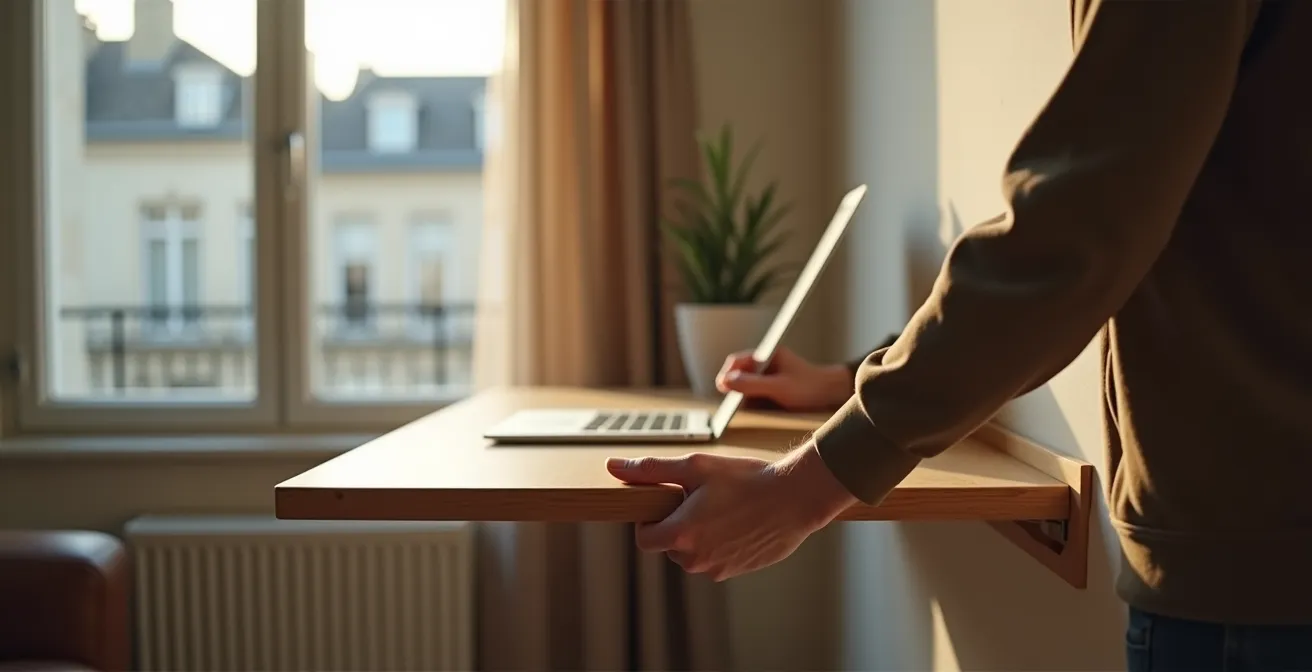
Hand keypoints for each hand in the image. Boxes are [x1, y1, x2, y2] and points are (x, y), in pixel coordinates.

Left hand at [606, 443, 857, 580]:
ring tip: (725, 509)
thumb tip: (614, 467)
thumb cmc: (746, 479)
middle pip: (670, 546)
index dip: (650, 521)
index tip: (667, 504)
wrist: (795, 497)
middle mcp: (697, 559)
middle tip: (702, 499)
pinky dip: (721, 543)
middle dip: (678, 525)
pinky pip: (717, 559)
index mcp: (681, 534)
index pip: (644, 539)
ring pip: (694, 554)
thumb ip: (651, 470)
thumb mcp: (695, 467)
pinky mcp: (738, 570)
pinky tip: (739, 522)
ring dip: (700, 535)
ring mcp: (719, 568)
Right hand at [716, 347, 850, 410]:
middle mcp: (766, 365)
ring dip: (745, 399)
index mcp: (767, 355)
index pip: (737, 361)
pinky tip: (760, 411)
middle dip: (736, 389)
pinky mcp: (774, 390)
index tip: (721, 388)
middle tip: (733, 405)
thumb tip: (726, 381)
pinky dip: (755, 404)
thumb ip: (752, 384)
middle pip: (740, 375)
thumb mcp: (779, 388)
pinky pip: (757, 397)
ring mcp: (770, 378)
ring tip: (749, 409)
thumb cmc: (809, 387)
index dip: (727, 374)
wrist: (833, 395)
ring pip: (747, 388)